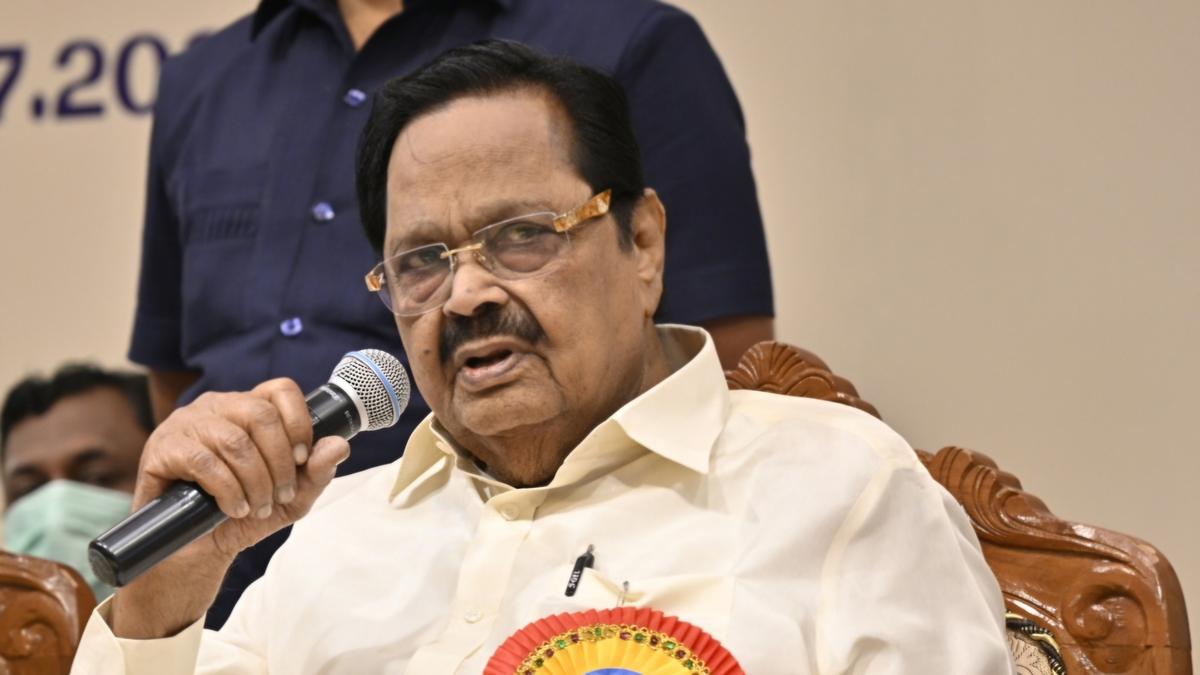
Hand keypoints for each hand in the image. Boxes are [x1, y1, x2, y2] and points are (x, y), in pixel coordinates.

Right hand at [111, 378, 348, 637]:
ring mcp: (185, 424)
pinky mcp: (162, 448)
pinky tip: (234, 508)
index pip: (281, 390)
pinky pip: (204, 461)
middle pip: (261, 414)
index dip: (299, 422)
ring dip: (256, 481)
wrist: (197, 550)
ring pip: (235, 441)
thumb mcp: (291, 498)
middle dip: (279, 462)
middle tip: (281, 494)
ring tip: (257, 507)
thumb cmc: (244, 515)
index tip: (302, 459)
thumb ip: (317, 471)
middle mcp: (216, 407)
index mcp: (247, 408)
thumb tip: (339, 444)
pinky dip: (228, 490)